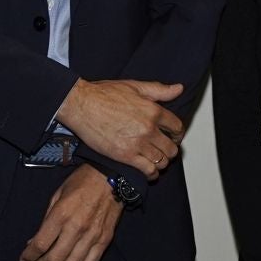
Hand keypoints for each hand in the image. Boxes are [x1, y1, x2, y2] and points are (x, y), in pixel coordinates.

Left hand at [20, 167, 121, 260]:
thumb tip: (33, 242)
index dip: (29, 256)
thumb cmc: (81, 182)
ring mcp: (92, 236)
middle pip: (54, 259)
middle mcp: (76, 228)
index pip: (41, 244)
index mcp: (61, 214)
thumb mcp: (56, 195)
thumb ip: (46, 220)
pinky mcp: (104, 240)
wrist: (111, 178)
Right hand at [55, 78, 185, 178]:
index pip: (177, 127)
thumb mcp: (134, 86)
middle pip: (172, 148)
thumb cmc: (104, 95)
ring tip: (156, 160)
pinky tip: (150, 172)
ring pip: (162, 161)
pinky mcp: (125, 156)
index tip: (173, 136)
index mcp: (153, 111)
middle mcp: (148, 129)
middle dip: (171, 149)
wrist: (82, 105)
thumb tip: (179, 89)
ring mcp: (138, 144)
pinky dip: (152, 174)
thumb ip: (159, 90)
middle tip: (164, 149)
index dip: (178, 133)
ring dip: (162, 162)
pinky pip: (148, 170)